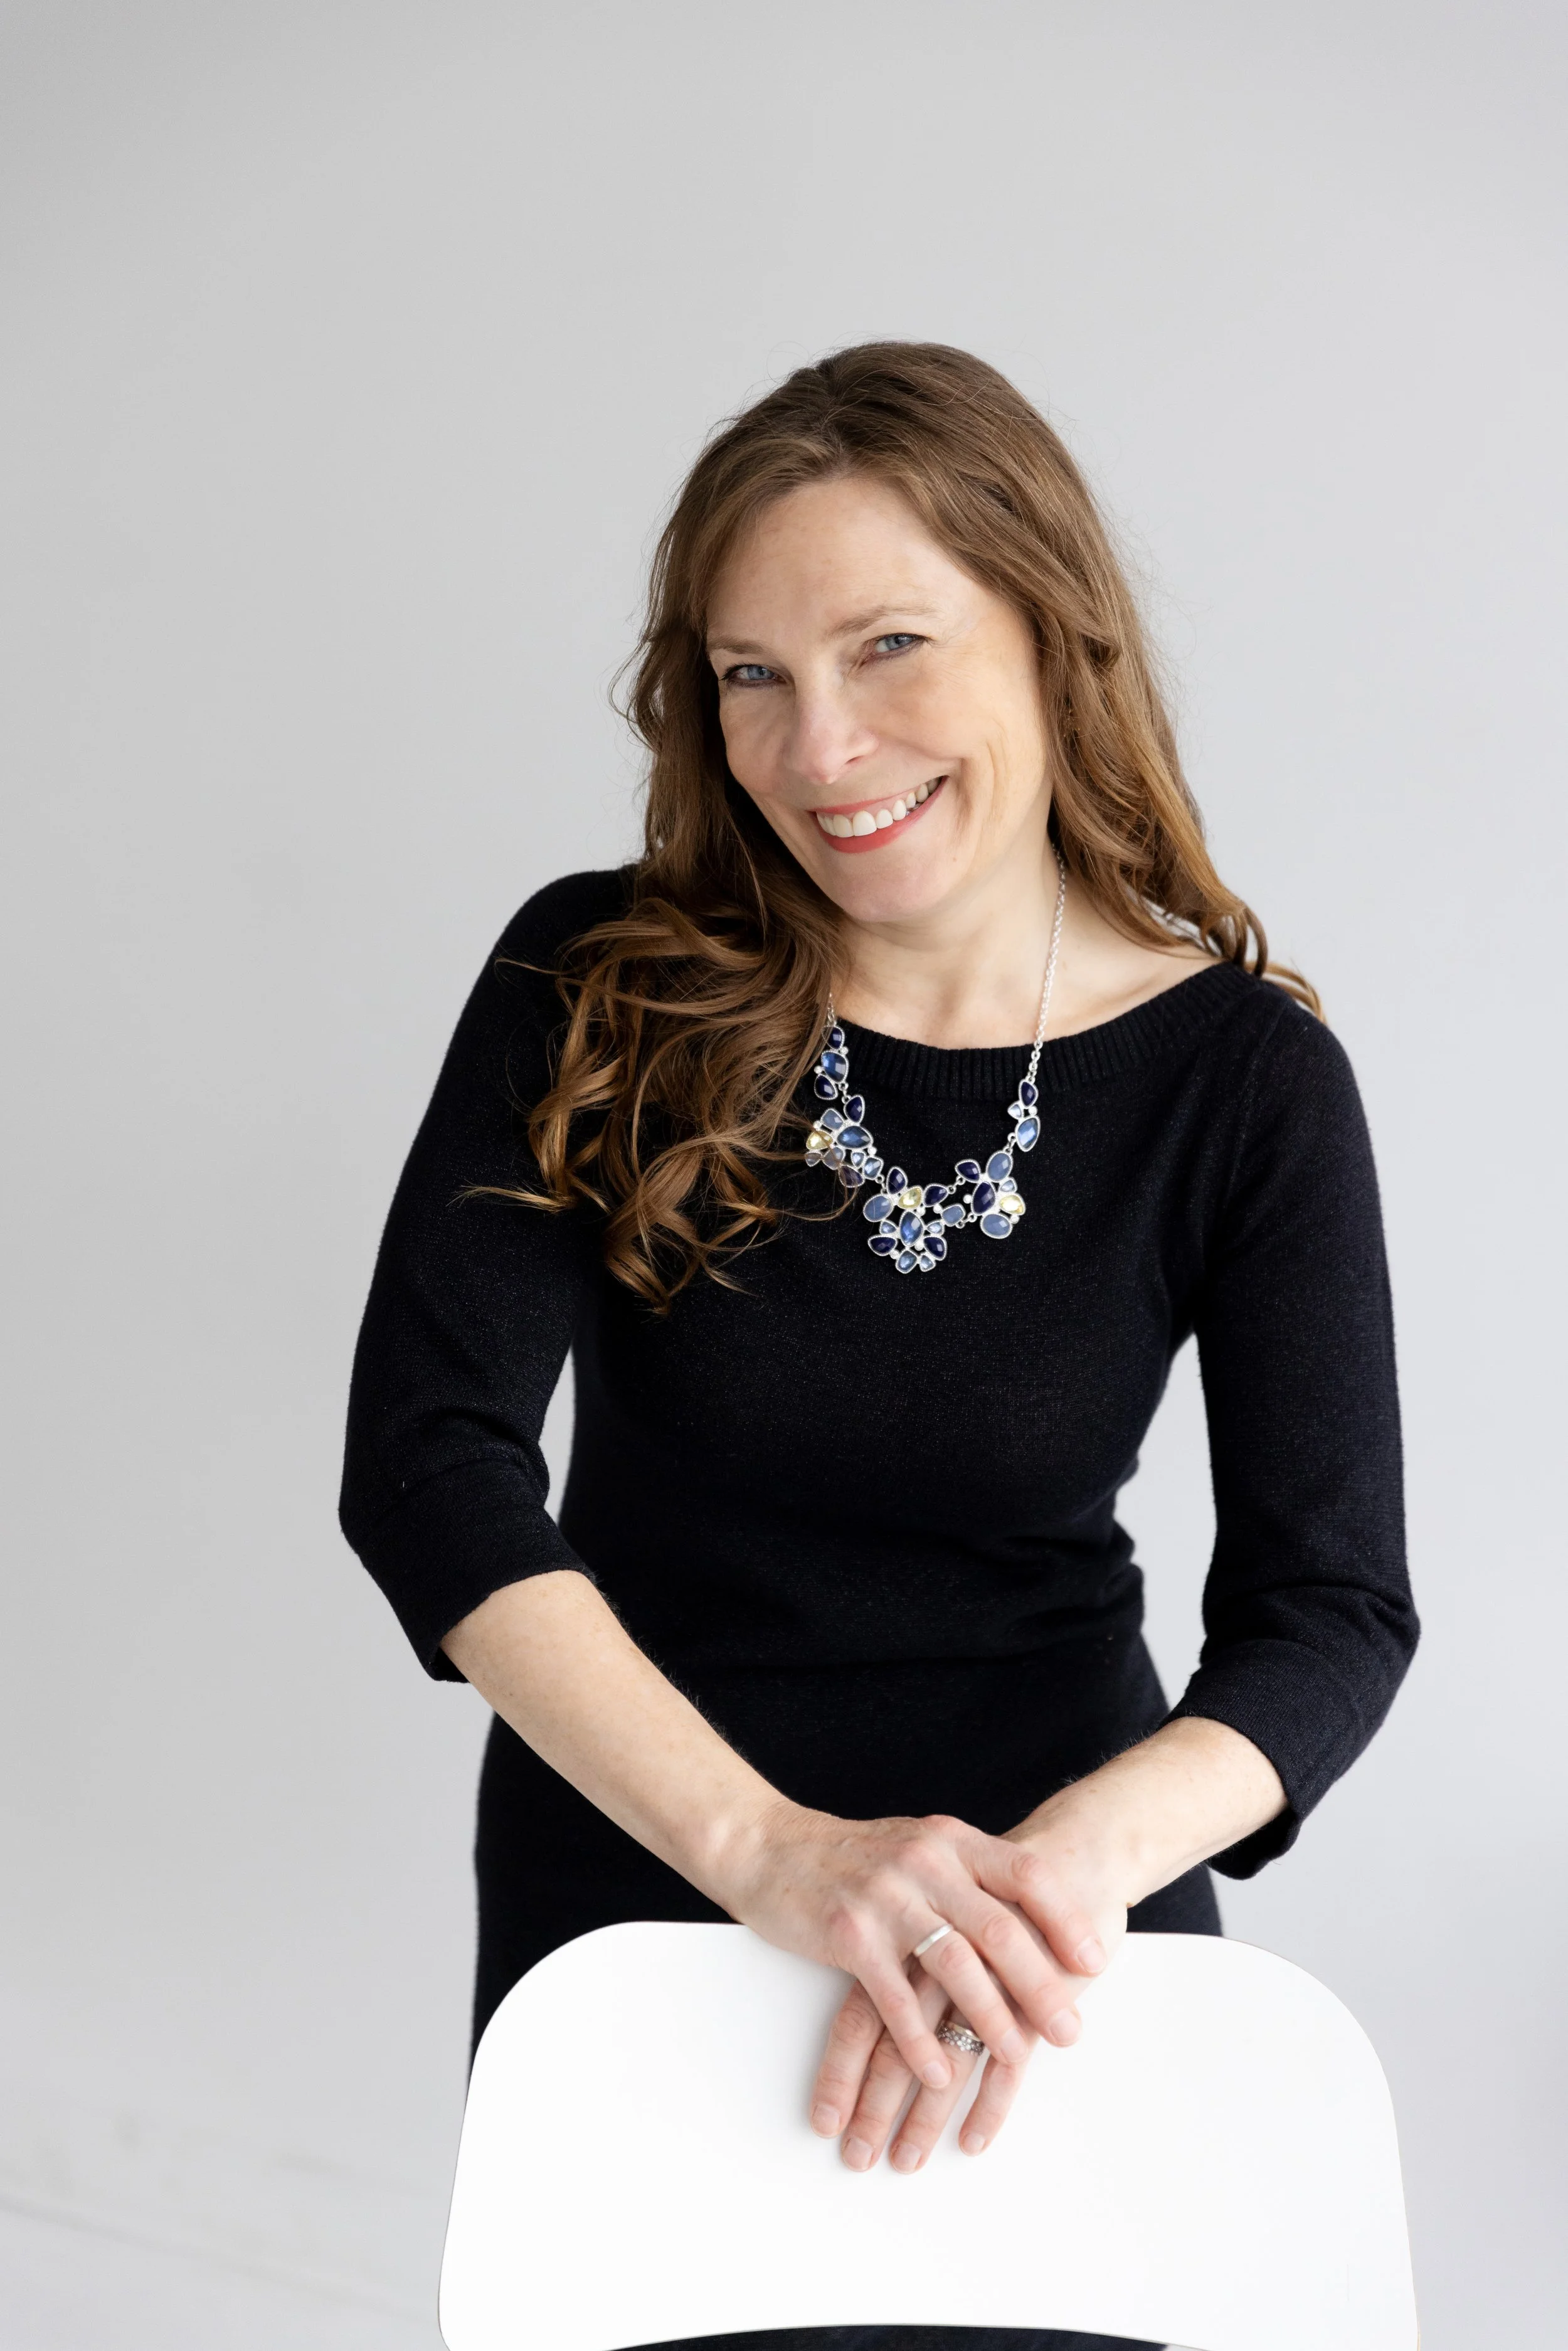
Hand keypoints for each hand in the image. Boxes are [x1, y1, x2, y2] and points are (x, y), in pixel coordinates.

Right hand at [716, 1804, 1118, 2154]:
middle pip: (999, 1929)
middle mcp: (925, 1862)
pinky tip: (939, 2072)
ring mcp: (886, 1897)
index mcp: (951, 1841)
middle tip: (1070, 2031)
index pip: (1025, 1876)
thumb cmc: (854, 1856)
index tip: (1096, 1960)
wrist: (769, 1845)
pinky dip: (920, 2040)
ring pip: (953, 1966)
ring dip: (988, 2019)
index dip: (1064, 1919)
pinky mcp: (847, 1934)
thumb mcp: (920, 1847)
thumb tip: (1031, 1920)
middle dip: (1040, 1986)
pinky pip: (894, 1997)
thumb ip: (968, 1874)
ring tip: (1014, 2057)